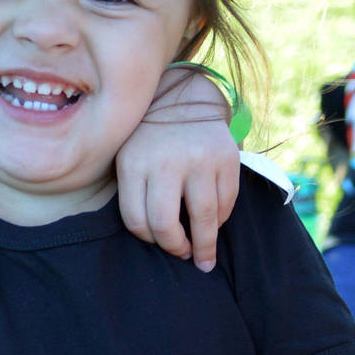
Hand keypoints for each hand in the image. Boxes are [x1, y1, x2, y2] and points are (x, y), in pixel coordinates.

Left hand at [115, 68, 238, 270]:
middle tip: (183, 255)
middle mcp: (165, 162)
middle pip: (166, 225)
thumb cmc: (150, 138)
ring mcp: (198, 160)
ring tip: (204, 257)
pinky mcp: (226, 159)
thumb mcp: (128, 156)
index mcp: (133, 163)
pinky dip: (221, 220)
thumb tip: (153, 239)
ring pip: (203, 219)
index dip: (148, 239)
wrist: (184, 97)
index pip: (136, 220)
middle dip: (175, 248)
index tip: (157, 242)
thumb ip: (134, 191)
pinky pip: (226, 203)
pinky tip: (214, 223)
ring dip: (205, 245)